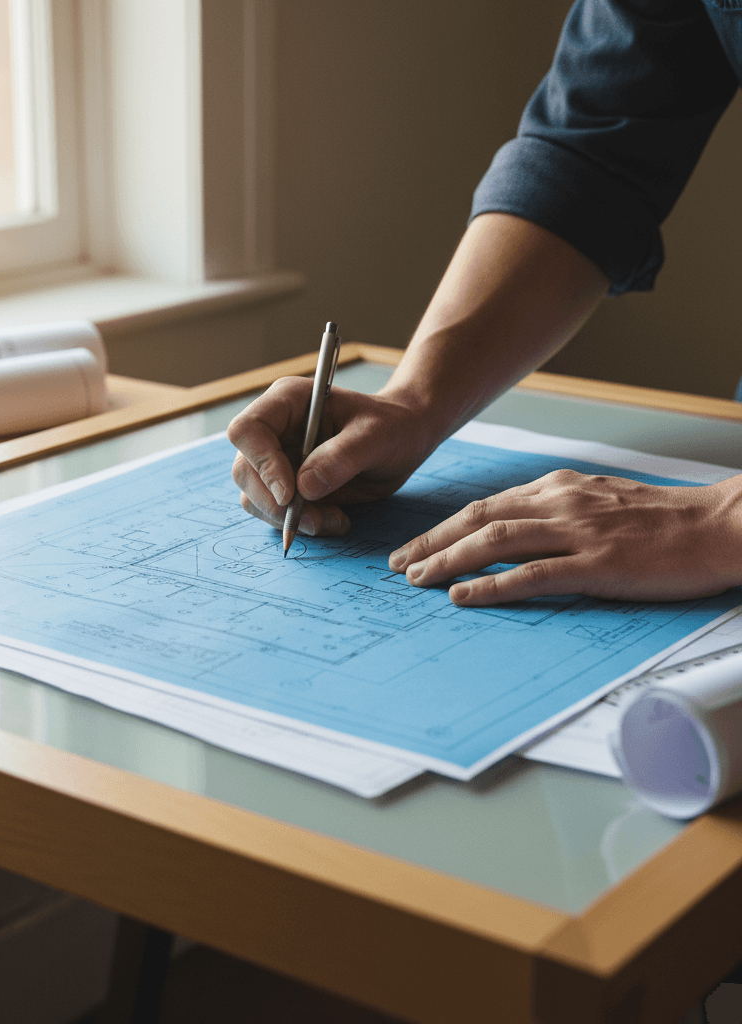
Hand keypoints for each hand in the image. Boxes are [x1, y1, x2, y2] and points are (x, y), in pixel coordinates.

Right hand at [227, 377, 437, 535]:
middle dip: (274, 503)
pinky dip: (301, 526)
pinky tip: (334, 520)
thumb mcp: (376, 436)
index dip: (261, 463)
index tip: (291, 493)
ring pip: (254, 498)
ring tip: (332, 520)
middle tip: (314, 519)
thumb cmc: (391, 426)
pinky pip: (276, 514)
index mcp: (287, 403)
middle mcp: (274, 431)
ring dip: (288, 519)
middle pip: (244, 471)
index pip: (247, 431)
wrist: (403, 441)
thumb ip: (341, 457)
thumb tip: (303, 488)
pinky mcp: (287, 488)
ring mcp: (277, 461)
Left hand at [389, 470, 741, 604]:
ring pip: (495, 542)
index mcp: (558, 489)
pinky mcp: (598, 564)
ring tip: (416, 579)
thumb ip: (554, 513)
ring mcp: (578, 533)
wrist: (720, 525)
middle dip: (431, 542)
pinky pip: (532, 575)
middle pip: (478, 520)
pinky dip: (491, 585)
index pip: (486, 506)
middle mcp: (560, 503)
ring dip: (448, 560)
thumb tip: (511, 533)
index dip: (445, 527)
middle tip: (397, 564)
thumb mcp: (598, 502)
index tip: (416, 545)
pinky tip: (462, 597)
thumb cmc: (661, 520)